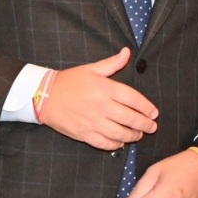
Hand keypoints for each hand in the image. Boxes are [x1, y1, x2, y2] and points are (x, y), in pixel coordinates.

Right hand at [41, 48, 158, 150]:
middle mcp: (102, 106)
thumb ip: (112, 63)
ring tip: (139, 135)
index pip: (134, 99)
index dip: (147, 107)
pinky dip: (116, 144)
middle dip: (145, 124)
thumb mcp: (91, 69)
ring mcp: (93, 122)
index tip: (154, 113)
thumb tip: (127, 52)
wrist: (43, 96)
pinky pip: (105, 143)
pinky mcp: (84, 134)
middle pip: (130, 118)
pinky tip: (121, 142)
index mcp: (105, 88)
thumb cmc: (69, 81)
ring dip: (133, 136)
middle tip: (152, 127)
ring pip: (120, 133)